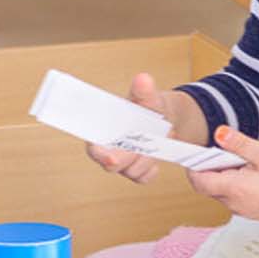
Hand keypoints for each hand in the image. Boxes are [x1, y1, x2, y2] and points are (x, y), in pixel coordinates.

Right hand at [85, 72, 207, 184]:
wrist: (165, 119)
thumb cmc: (148, 108)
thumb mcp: (148, 98)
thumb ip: (144, 92)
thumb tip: (143, 79)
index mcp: (103, 131)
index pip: (93, 147)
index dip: (99, 154)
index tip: (111, 156)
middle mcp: (109, 149)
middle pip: (110, 165)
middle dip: (129, 157)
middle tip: (144, 146)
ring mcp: (122, 162)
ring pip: (130, 171)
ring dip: (146, 158)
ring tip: (157, 140)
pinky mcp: (136, 171)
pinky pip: (143, 178)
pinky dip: (152, 169)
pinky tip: (157, 154)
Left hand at [187, 125, 258, 221]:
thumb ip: (238, 143)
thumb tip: (219, 133)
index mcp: (233, 188)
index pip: (198, 180)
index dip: (192, 167)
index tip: (193, 154)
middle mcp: (232, 202)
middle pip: (206, 186)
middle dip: (207, 169)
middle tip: (219, 154)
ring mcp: (240, 210)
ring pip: (218, 193)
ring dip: (220, 178)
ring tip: (237, 163)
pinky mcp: (247, 211)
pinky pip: (230, 198)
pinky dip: (230, 186)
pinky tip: (246, 175)